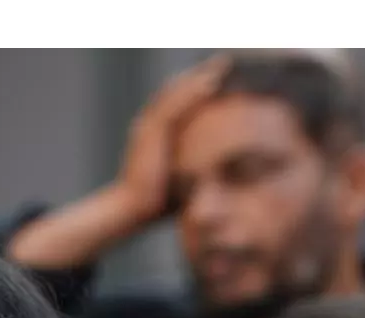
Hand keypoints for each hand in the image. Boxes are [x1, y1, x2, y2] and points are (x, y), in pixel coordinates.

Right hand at [116, 56, 227, 224]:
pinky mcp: (149, 132)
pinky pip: (173, 106)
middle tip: (230, 60)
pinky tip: (212, 82)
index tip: (226, 73)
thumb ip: (201, 160)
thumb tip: (231, 161)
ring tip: (225, 64)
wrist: (133, 210)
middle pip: (177, 88)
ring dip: (200, 76)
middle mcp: (149, 122)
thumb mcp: (186, 173)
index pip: (179, 98)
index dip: (200, 83)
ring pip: (175, 92)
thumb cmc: (160, 199)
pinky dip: (192, 92)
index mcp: (155, 129)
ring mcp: (147, 125)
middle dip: (203, 73)